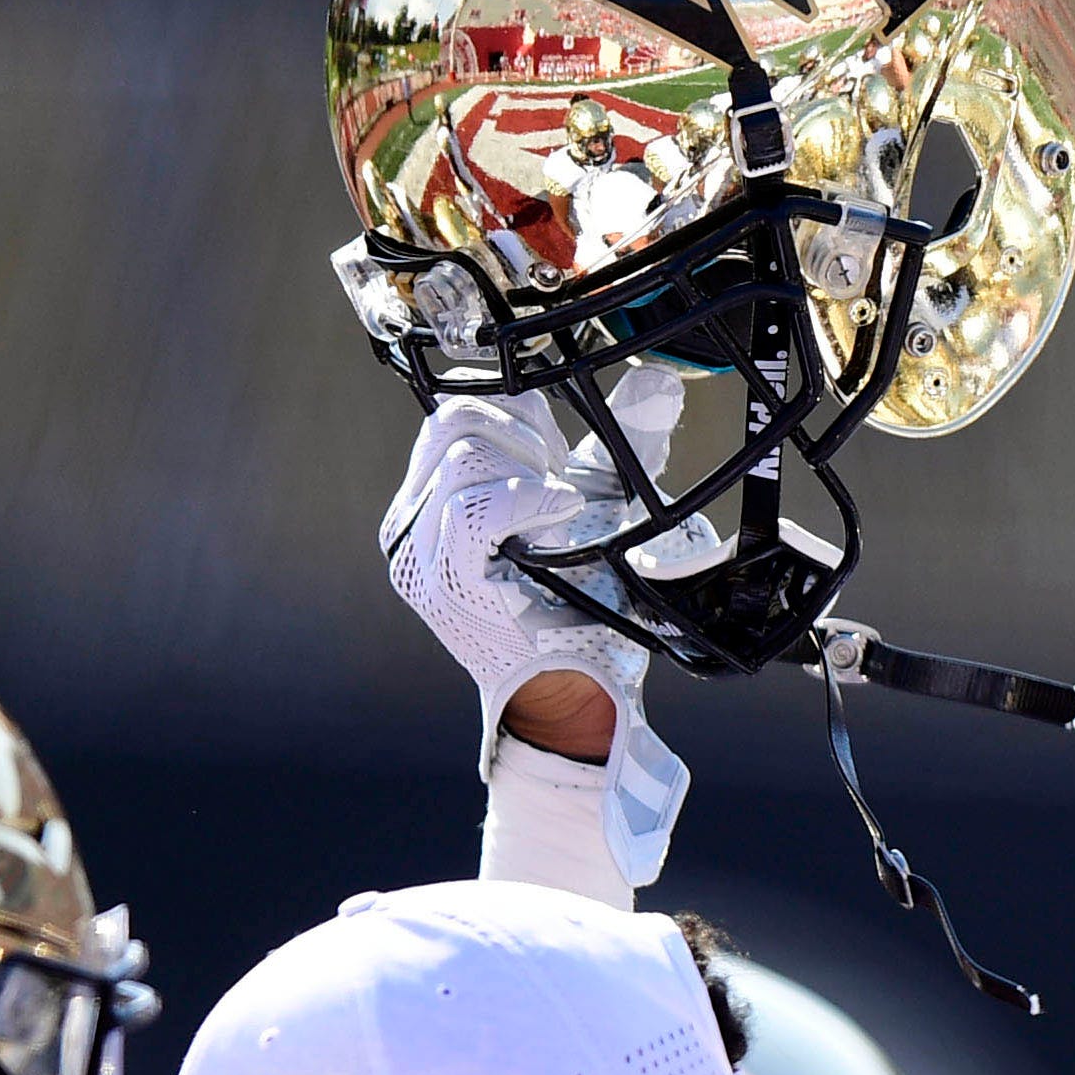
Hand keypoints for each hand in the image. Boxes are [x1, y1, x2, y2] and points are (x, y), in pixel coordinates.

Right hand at [380, 375, 690, 891]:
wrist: (575, 693)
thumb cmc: (583, 607)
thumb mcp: (599, 510)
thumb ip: (621, 443)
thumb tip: (661, 381)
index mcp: (435, 498)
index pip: (455, 414)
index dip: (516, 415)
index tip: (559, 453)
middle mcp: (412, 523)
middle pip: (457, 424)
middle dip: (522, 438)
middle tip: (561, 489)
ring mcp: (417, 553)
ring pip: (464, 457)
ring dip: (527, 472)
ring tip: (559, 518)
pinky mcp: (439, 580)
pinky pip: (472, 508)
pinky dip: (524, 500)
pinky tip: (559, 514)